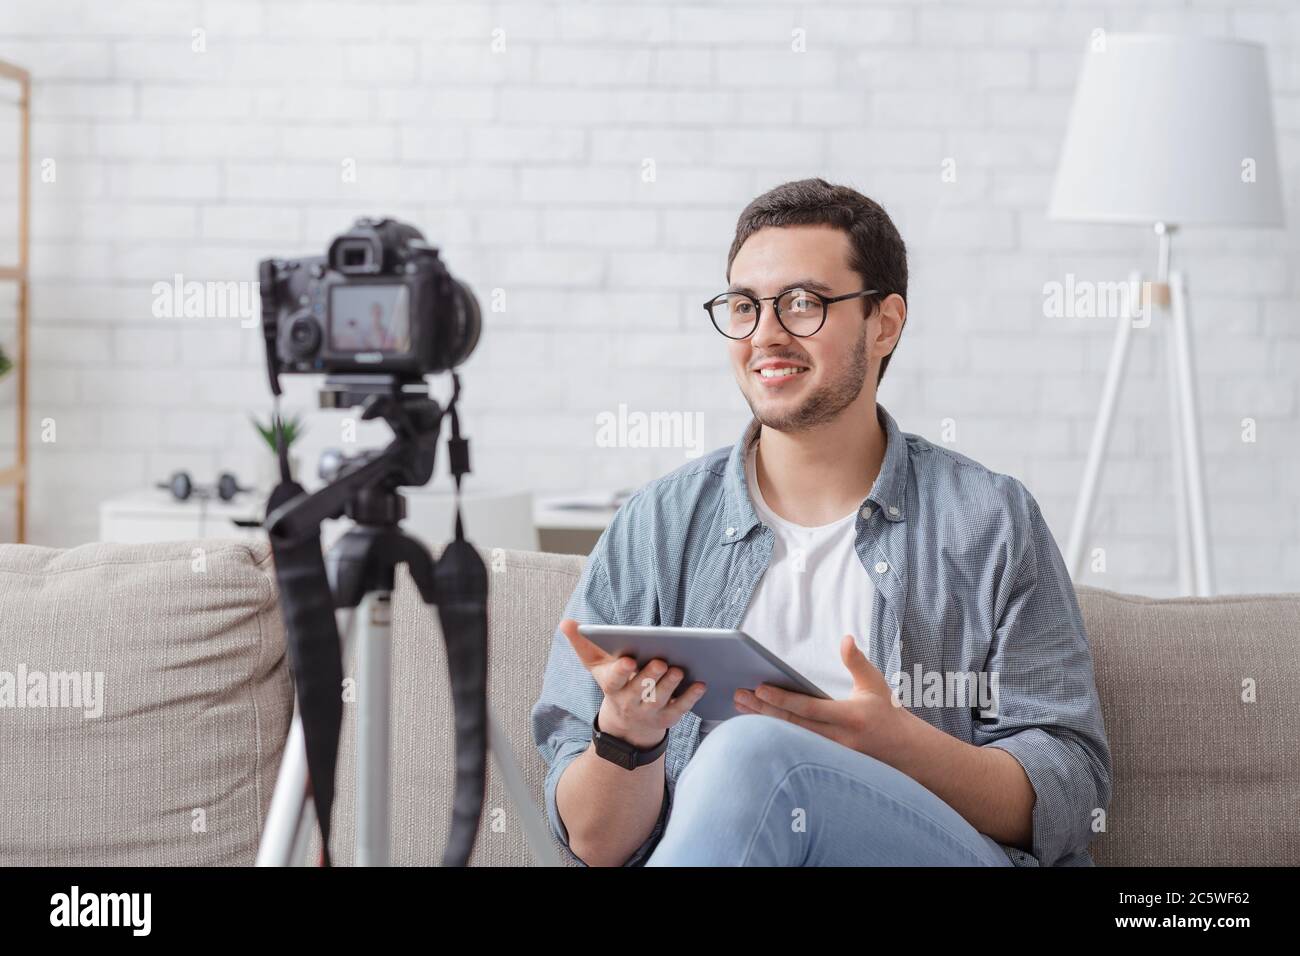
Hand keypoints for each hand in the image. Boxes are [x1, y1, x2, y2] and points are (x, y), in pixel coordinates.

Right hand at [560, 619, 706, 750]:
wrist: (627, 724)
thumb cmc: (614, 684)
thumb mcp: (597, 666)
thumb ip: (583, 644)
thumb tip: (566, 622)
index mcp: (612, 687)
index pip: (614, 680)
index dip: (620, 671)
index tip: (627, 660)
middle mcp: (629, 702)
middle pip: (640, 690)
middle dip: (650, 676)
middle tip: (660, 662)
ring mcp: (649, 712)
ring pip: (660, 699)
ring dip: (670, 685)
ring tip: (678, 669)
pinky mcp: (667, 719)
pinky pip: (680, 709)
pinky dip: (691, 697)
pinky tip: (700, 684)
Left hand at [733, 634, 914, 761]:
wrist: (904, 752)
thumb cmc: (886, 713)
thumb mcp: (875, 684)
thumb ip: (857, 662)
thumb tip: (845, 639)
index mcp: (850, 717)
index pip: (809, 708)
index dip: (783, 698)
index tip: (759, 687)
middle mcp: (838, 739)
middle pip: (792, 725)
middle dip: (763, 709)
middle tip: (738, 694)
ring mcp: (830, 755)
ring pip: (789, 737)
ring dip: (763, 722)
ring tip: (740, 706)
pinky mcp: (824, 761)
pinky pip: (794, 746)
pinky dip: (774, 734)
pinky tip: (755, 723)